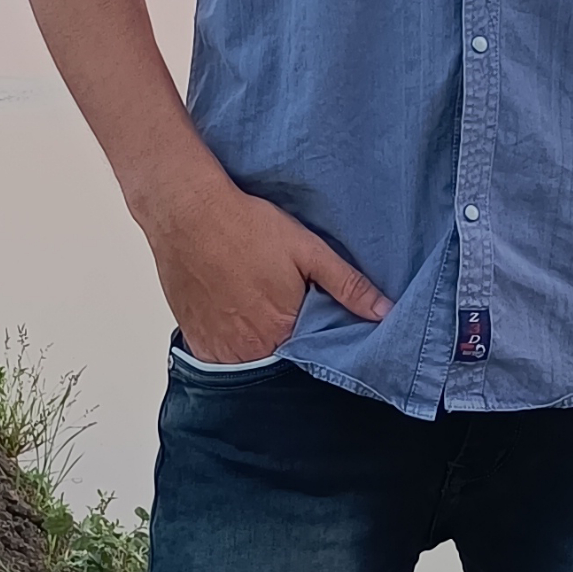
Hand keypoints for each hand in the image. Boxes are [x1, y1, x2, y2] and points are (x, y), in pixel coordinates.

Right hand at [144, 163, 389, 363]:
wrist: (187, 212)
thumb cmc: (246, 227)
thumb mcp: (308, 250)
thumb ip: (347, 285)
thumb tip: (385, 312)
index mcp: (283, 332)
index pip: (312, 354)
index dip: (315, 335)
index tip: (309, 313)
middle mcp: (249, 349)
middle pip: (279, 358)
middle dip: (286, 339)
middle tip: (276, 302)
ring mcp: (218, 348)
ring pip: (248, 359)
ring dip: (256, 343)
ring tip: (254, 304)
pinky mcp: (194, 339)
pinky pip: (218, 356)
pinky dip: (228, 343)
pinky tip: (231, 311)